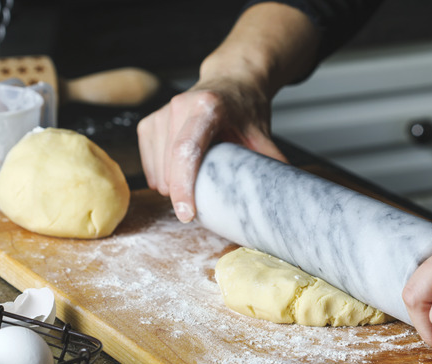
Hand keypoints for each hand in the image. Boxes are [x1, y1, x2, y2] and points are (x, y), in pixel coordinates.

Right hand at [136, 78, 283, 222]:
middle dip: (184, 193)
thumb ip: (270, 164)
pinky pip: (150, 167)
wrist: (230, 81)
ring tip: (200, 173)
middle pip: (170, 167)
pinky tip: (183, 170)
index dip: (184, 185)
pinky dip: (164, 178)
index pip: (187, 150)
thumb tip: (283, 198)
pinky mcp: (148, 124)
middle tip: (209, 194)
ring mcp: (159, 114)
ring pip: (158, 171)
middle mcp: (178, 106)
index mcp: (207, 106)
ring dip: (174, 186)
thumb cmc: (244, 108)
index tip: (187, 214)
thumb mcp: (261, 134)